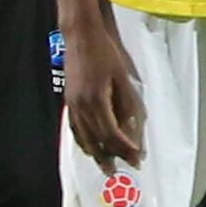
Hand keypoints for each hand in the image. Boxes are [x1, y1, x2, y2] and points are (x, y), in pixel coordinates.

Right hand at [62, 9, 144, 167]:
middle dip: (111, 156)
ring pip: (83, 137)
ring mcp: (72, 105)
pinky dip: (83, 141)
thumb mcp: (122, 78)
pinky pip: (75, 128)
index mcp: (96, 101)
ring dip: (96, 154)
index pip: (112, 134)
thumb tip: (132, 128)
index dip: (125, 148)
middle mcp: (81, 107)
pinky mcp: (69, 101)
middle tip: (122, 170)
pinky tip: (90, 148)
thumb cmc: (105, 54)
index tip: (137, 158)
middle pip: (97, 140)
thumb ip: (127, 105)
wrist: (81, 36)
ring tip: (106, 166)